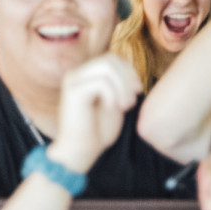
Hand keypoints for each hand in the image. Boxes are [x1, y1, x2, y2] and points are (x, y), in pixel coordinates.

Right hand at [50, 55, 141, 173]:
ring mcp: (73, 81)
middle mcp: (77, 74)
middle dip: (128, 78)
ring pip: (106, 67)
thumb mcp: (116, 100)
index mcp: (85, 75)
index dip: (130, 71)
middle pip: (110, 60)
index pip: (112, 58)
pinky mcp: (73, 92)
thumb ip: (120, 83)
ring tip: (125, 106)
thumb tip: (132, 66)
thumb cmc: (99, 129)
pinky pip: (100, 82)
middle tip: (132, 100)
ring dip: (122, 87)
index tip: (137, 90)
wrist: (81, 151)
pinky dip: (112, 94)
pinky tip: (111, 108)